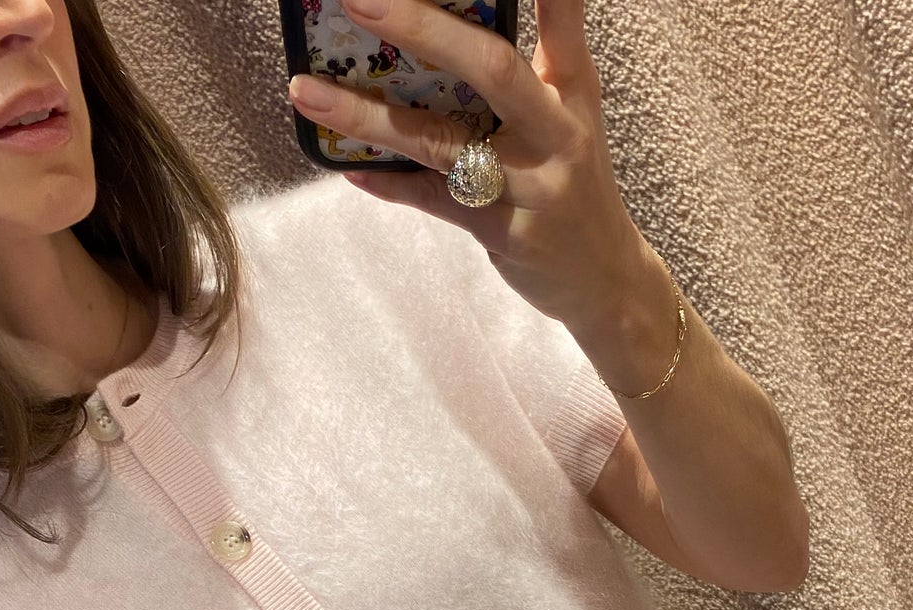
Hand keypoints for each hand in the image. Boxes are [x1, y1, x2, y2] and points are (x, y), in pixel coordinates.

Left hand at [287, 0, 650, 337]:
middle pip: (492, 70)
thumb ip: (539, 56)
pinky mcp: (503, 232)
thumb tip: (462, 19)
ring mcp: (529, 187)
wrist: (606, 280)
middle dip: (424, 29)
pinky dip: (389, 184)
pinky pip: (432, 201)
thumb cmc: (574, 183)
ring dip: (369, 116)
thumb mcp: (572, 112)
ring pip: (441, 143)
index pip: (562, 18)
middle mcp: (556, 132)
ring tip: (307, 90)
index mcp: (572, 91)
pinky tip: (348, 169)